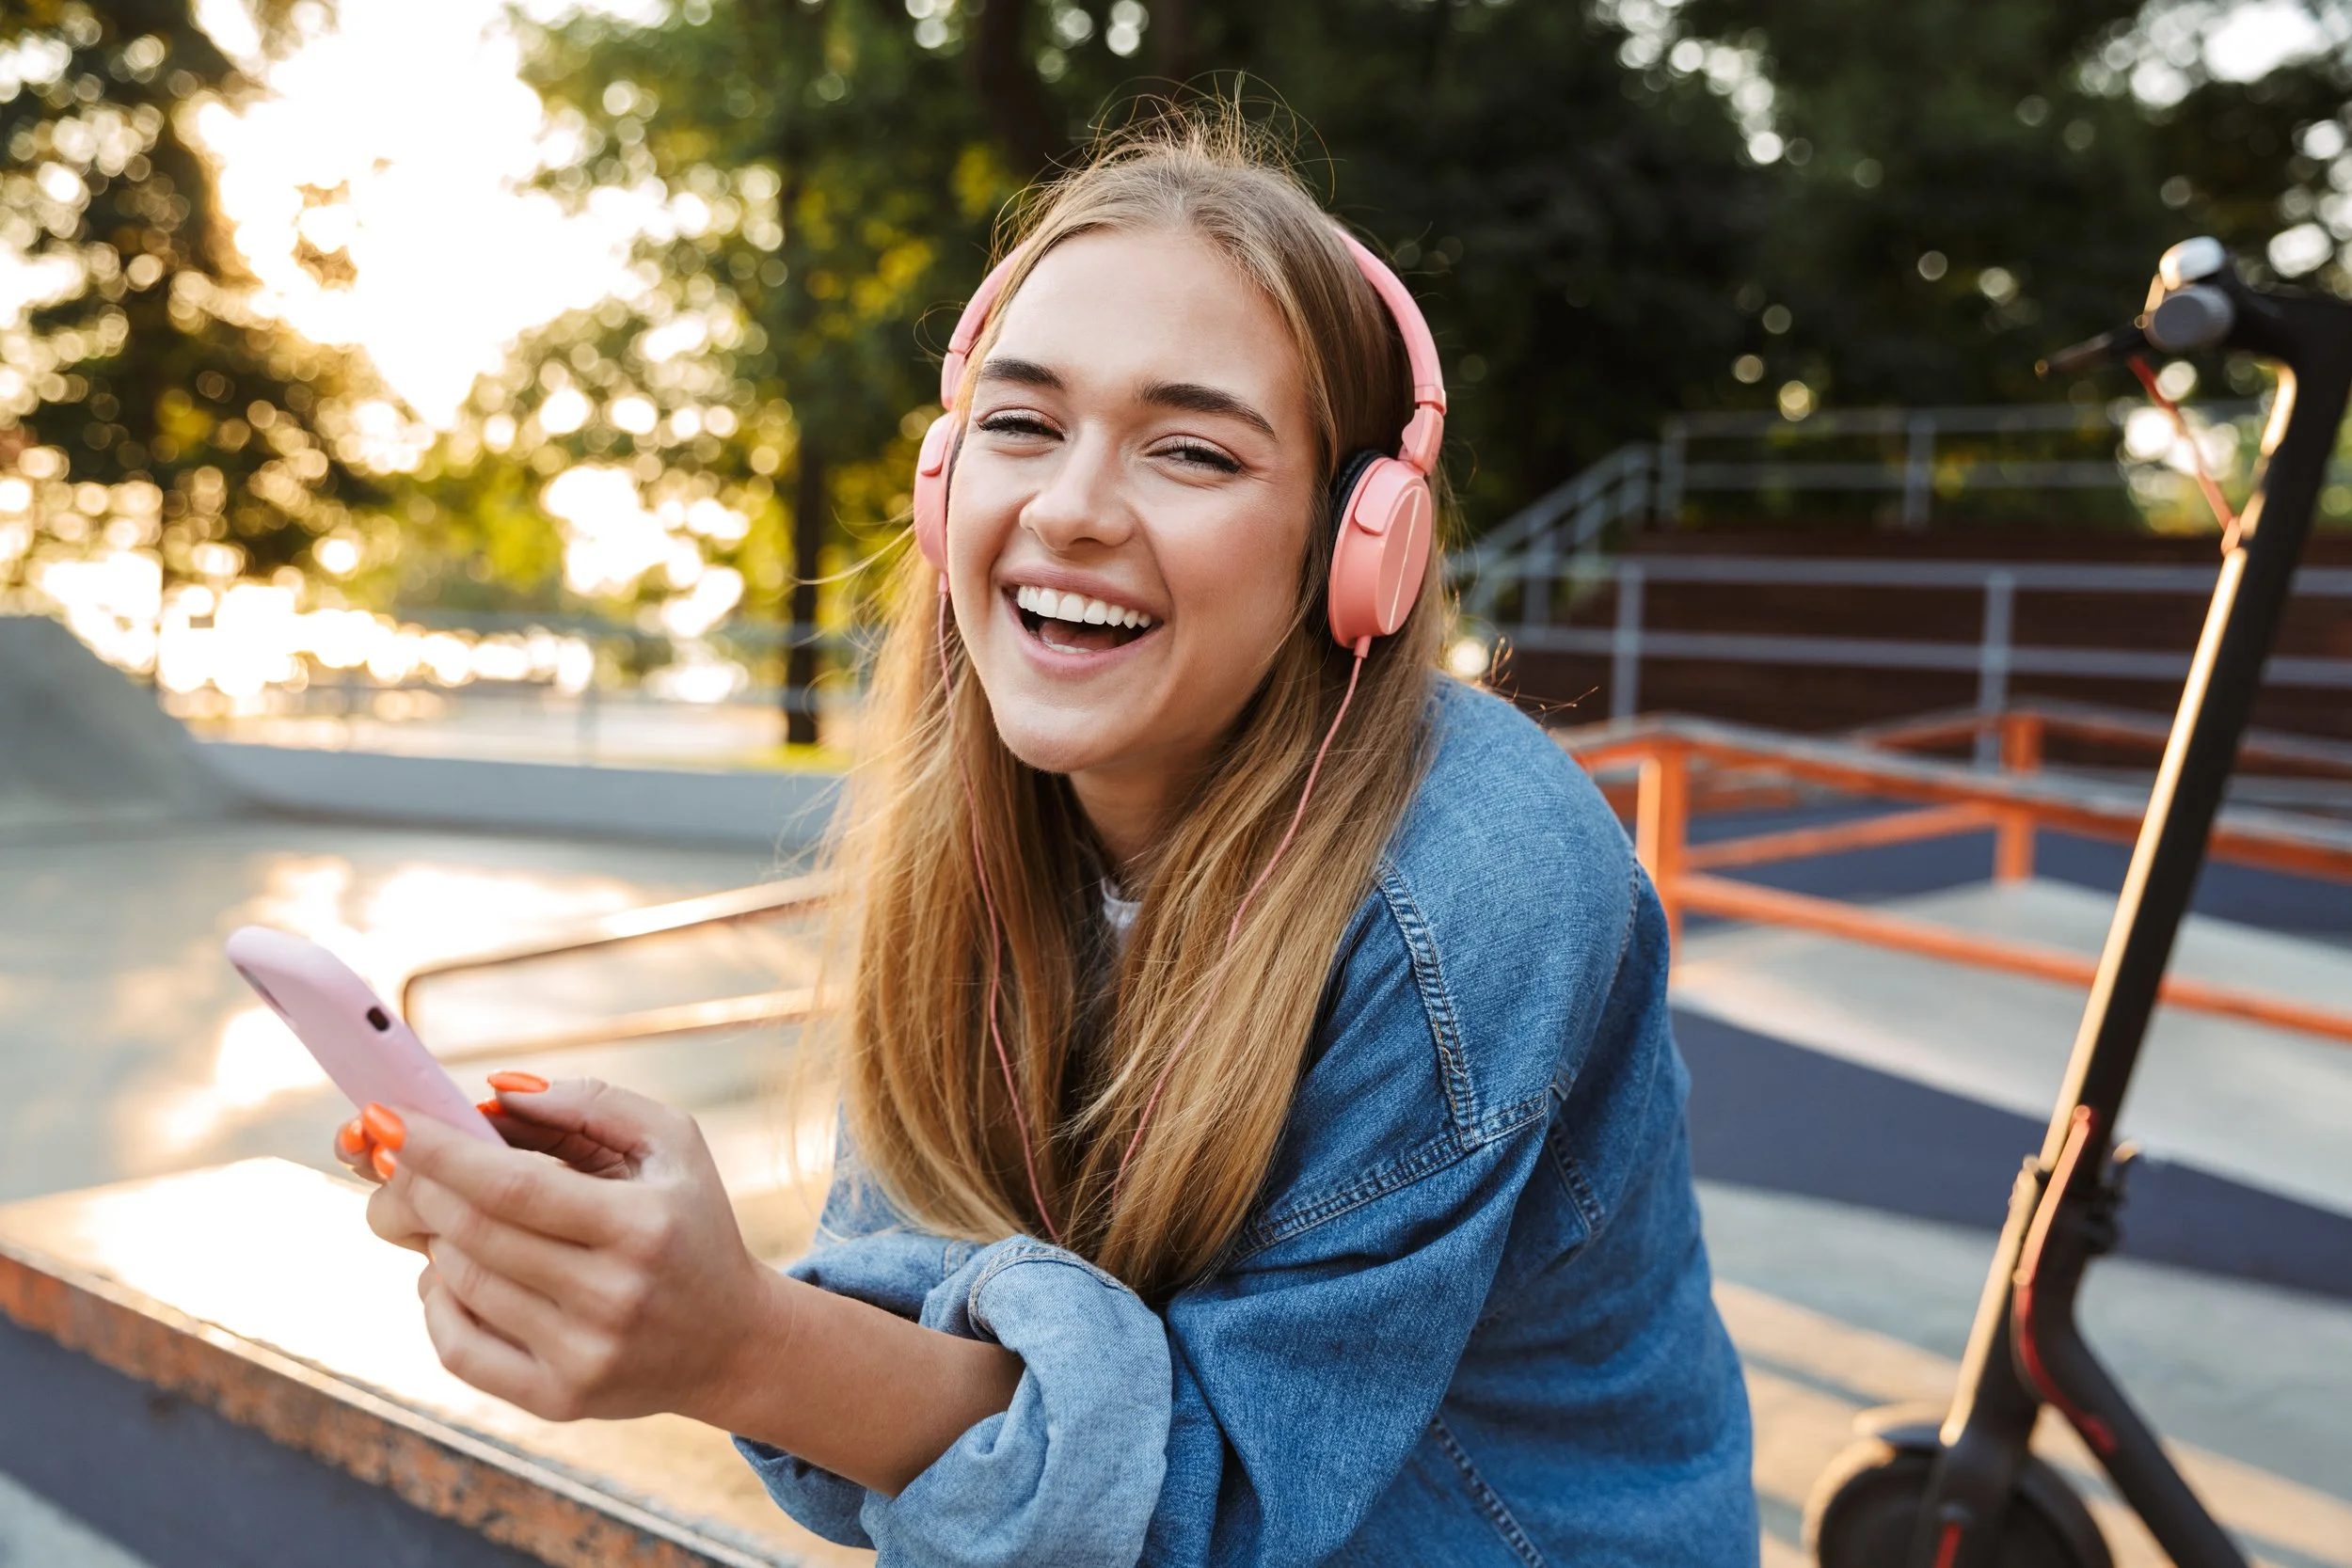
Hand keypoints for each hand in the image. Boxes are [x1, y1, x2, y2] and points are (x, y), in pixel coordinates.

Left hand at [358, 1077, 787, 1425]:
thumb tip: (495, 1094)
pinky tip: (452, 1272)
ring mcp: (583, 1355)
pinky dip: (436, 1300)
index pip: (512, 1186)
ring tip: (447, 1212)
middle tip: (393, 1158)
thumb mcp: (671, 1144)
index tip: (386, 1119)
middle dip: (417, 1185)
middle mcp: (613, 1296)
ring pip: (460, 1283)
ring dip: (433, 1237)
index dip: (439, 1151)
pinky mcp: (559, 1400)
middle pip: (474, 1233)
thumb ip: (592, 1104)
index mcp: (643, 1226)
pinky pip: (457, 1349)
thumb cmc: (690, 1224)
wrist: (732, 1342)